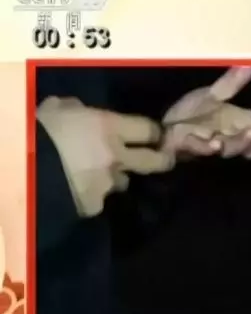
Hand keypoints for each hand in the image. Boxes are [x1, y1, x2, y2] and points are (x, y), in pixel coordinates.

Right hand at [38, 96, 173, 217]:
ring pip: (122, 182)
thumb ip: (75, 109)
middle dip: (162, 161)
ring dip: (114, 179)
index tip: (156, 137)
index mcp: (109, 127)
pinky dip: (91, 197)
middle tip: (164, 161)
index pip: (149, 130)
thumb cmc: (37, 130)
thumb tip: (78, 109)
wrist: (23, 168)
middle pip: (154, 161)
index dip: (154, 134)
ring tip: (97, 176)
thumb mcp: (56, 109)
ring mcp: (107, 182)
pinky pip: (98, 200)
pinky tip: (77, 192)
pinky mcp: (94, 204)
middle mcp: (117, 156)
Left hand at [161, 66, 250, 158]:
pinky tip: (215, 143)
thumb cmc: (189, 114)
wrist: (161, 130)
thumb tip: (249, 66)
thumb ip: (230, 85)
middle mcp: (231, 139)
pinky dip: (208, 148)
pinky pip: (202, 151)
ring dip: (243, 142)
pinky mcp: (193, 150)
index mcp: (237, 125)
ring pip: (234, 150)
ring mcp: (214, 148)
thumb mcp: (210, 96)